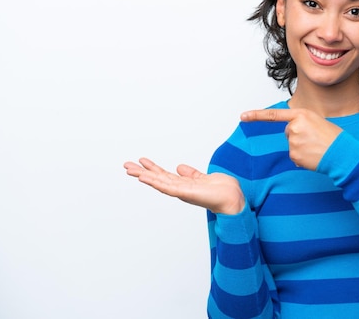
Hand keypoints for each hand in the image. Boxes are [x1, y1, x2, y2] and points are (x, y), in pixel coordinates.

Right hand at [123, 157, 244, 214]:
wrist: (232, 197)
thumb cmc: (222, 190)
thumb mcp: (203, 177)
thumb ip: (191, 174)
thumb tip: (179, 167)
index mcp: (184, 184)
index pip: (164, 175)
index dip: (152, 169)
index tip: (140, 161)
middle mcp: (181, 189)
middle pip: (157, 179)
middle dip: (142, 172)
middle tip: (126, 165)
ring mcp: (182, 191)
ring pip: (158, 182)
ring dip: (144, 176)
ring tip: (130, 170)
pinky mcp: (185, 193)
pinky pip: (167, 187)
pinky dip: (155, 182)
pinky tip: (145, 177)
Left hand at [241, 108, 341, 170]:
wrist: (342, 153)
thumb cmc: (334, 137)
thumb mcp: (318, 121)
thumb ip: (301, 123)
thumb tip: (290, 133)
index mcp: (301, 114)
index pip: (274, 115)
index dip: (256, 116)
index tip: (243, 116)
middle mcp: (294, 127)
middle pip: (288, 132)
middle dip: (298, 136)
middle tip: (315, 139)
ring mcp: (293, 142)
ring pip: (292, 145)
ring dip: (302, 148)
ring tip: (317, 147)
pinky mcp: (294, 155)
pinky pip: (294, 157)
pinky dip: (303, 158)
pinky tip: (314, 156)